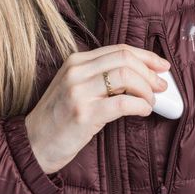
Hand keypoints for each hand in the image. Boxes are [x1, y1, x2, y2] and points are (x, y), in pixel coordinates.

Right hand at [24, 43, 169, 173]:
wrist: (33, 144)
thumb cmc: (59, 118)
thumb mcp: (75, 87)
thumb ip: (101, 77)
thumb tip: (141, 76)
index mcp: (76, 61)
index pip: (118, 49)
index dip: (145, 56)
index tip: (162, 65)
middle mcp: (76, 71)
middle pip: (124, 59)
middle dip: (150, 72)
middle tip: (162, 86)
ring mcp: (78, 91)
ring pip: (125, 77)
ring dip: (146, 89)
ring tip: (151, 101)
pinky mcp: (84, 114)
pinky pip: (122, 103)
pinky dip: (140, 105)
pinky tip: (143, 110)